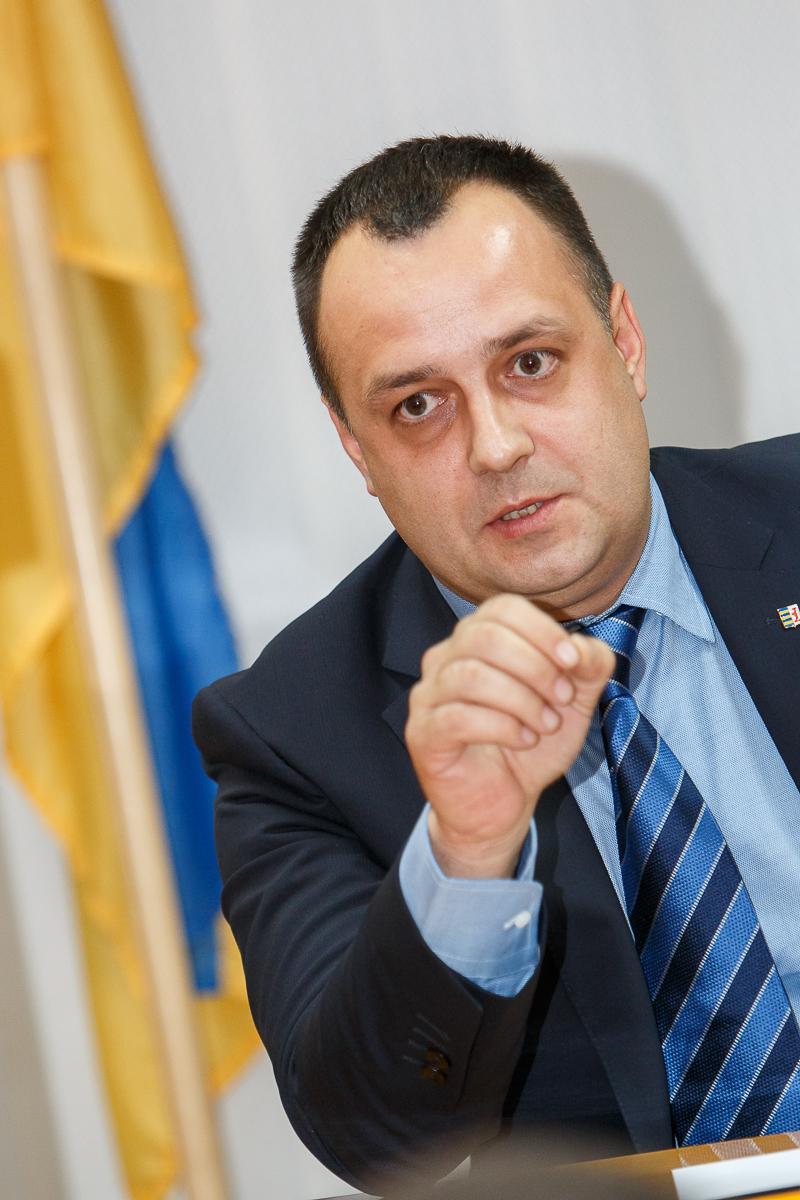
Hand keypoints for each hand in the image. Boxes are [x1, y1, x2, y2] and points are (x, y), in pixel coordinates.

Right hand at [405, 594, 614, 878]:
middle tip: (561, 699)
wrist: (501, 804)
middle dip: (535, 666)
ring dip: (521, 700)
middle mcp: (444, 658)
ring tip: (545, 725)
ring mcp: (428, 695)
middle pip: (484, 635)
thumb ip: (589, 664)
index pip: (502, 608)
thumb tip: (579, 648)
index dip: (542, 630)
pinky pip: (457, 716)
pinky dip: (502, 727)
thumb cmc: (529, 742)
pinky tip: (524, 741)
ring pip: (470, 675)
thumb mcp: (574, 700)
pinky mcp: (423, 733)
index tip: (572, 663)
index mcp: (477, 638)